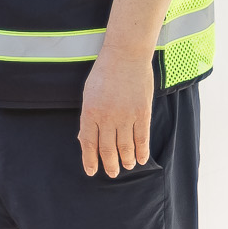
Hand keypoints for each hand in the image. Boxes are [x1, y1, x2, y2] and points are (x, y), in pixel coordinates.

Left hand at [79, 42, 154, 176]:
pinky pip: (142, 138)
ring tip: (127, 166)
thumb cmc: (104, 73)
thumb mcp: (89, 93)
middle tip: (112, 173)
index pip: (88, 143)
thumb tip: (85, 138)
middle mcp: (107, 117)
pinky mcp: (142, 113)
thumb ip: (88, 117)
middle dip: (109, 164)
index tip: (91, 171)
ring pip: (125, 147)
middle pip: (107, 149)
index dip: (90, 160)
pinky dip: (142, 151)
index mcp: (90, 112)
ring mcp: (126, 116)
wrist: (126, 56)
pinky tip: (141, 159)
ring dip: (126, 160)